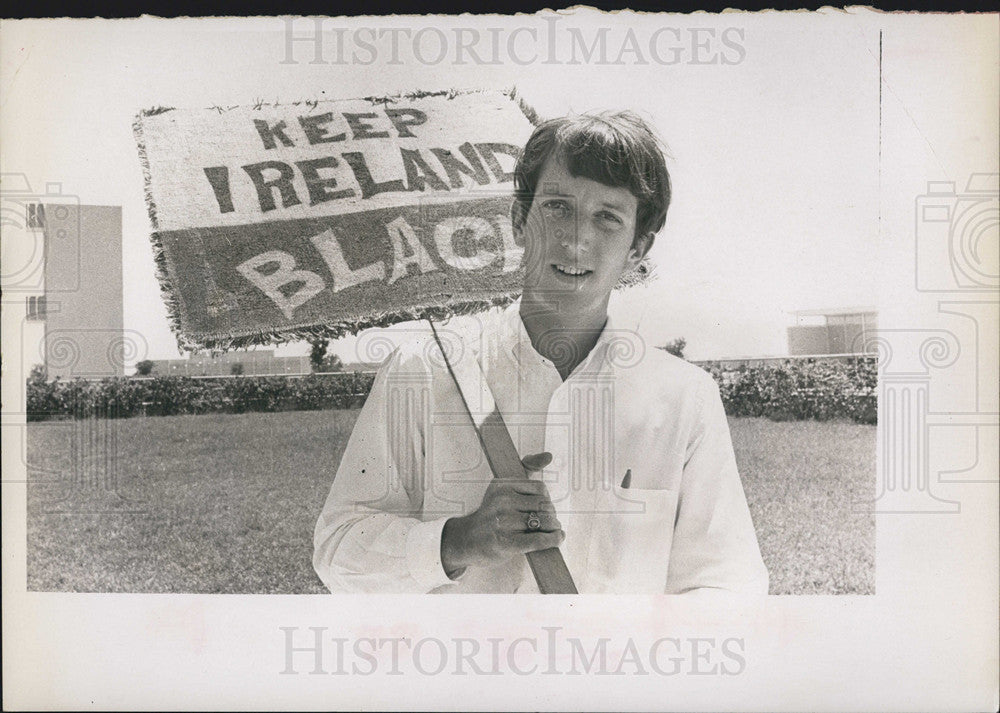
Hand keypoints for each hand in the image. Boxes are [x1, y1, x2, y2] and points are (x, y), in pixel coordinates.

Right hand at [441, 452, 563, 576]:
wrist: (466, 540)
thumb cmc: (491, 514)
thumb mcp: (503, 487)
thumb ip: (526, 467)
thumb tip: (548, 456)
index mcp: (502, 486)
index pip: (540, 489)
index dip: (546, 499)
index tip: (542, 507)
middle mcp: (502, 502)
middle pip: (544, 505)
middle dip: (551, 514)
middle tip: (550, 522)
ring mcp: (503, 522)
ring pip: (544, 521)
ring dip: (554, 528)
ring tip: (553, 531)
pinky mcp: (506, 543)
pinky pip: (538, 540)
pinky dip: (553, 540)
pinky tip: (557, 539)